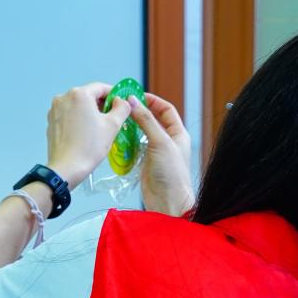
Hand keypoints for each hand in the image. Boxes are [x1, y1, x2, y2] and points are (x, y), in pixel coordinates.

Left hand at [46, 82, 131, 186]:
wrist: (67, 168)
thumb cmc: (89, 147)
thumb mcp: (113, 125)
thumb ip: (122, 108)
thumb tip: (122, 101)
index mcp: (79, 94)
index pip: (101, 87)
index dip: (114, 94)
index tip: (121, 104)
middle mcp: (64, 97)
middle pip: (88, 96)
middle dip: (101, 105)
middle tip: (113, 118)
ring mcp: (55, 110)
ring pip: (78, 106)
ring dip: (89, 112)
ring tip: (99, 128)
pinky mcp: (51, 121)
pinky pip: (69, 115)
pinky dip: (78, 120)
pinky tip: (85, 133)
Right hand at [128, 93, 195, 216]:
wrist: (168, 202)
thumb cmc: (171, 174)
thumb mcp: (160, 142)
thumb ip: (146, 121)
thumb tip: (133, 101)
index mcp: (178, 134)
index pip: (166, 110)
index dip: (153, 101)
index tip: (136, 95)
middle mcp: (169, 142)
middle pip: (153, 120)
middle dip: (139, 113)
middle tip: (123, 107)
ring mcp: (157, 153)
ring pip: (142, 134)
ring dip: (132, 127)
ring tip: (119, 121)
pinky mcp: (146, 164)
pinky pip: (135, 148)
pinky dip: (127, 142)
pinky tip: (118, 139)